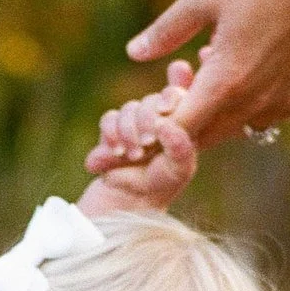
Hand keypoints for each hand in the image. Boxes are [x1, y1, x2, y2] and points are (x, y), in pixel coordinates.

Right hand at [81, 61, 200, 211]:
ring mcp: (135, 120)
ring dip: (129, 133)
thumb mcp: (180, 168)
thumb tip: (164, 124)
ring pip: (129, 108)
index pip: (179, 92)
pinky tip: (117, 152)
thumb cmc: (164, 182)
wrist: (132, 197)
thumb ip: (180, 146)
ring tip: (133, 156)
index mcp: (180, 120)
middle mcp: (158, 116)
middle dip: (147, 121)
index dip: (173, 92)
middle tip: (148, 144)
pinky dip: (112, 135)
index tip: (167, 109)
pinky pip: (109, 119)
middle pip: (151, 100)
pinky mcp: (113, 128)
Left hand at [91, 0, 289, 151]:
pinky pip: (269, 114)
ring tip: (216, 63)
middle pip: (207, 136)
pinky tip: (248, 64)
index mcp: (224, 82)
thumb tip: (134, 52)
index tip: (146, 120)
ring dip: (218, 111)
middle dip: (186, 123)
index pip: (179, 131)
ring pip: (239, 127)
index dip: (157, 131)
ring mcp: (285, 103)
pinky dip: (250, 102)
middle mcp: (255, 103)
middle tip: (177, 91)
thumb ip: (166, 31)